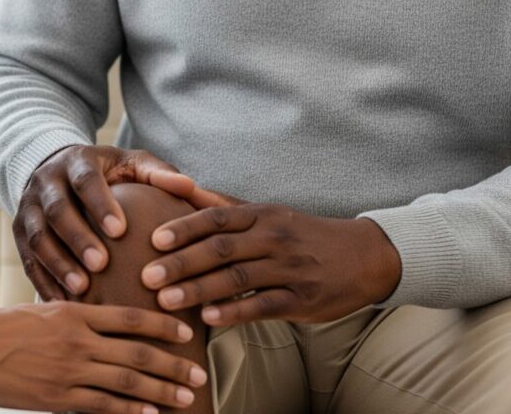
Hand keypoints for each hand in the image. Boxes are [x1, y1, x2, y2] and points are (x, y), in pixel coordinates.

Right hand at [0, 302, 206, 412]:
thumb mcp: (39, 308)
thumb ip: (71, 315)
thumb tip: (98, 321)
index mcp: (73, 311)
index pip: (129, 317)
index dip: (162, 324)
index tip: (186, 330)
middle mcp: (77, 340)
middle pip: (136, 352)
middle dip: (172, 363)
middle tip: (199, 371)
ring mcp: (68, 371)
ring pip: (126, 380)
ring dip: (160, 390)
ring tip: (185, 395)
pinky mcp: (56, 398)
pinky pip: (102, 406)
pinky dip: (130, 410)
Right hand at [14, 144, 196, 299]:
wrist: (57, 170)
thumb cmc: (107, 173)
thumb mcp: (130, 164)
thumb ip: (158, 173)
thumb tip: (190, 187)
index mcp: (76, 160)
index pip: (85, 179)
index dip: (100, 204)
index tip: (120, 230)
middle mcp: (47, 181)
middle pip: (57, 209)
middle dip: (77, 237)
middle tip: (101, 264)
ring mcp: (28, 207)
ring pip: (38, 236)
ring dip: (58, 263)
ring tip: (82, 290)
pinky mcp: (19, 233)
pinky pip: (27, 260)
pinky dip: (44, 282)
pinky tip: (64, 304)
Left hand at [141, 202, 401, 325]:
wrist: (362, 256)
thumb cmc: (303, 234)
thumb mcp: (269, 214)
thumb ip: (226, 208)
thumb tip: (186, 191)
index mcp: (262, 215)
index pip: (216, 218)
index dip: (184, 228)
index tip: (153, 240)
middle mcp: (273, 238)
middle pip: (220, 249)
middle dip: (181, 262)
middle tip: (147, 276)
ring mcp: (288, 269)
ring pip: (237, 279)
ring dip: (199, 290)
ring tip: (167, 301)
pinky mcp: (302, 299)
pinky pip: (263, 305)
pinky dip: (235, 312)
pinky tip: (209, 318)